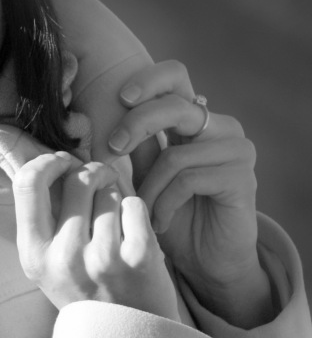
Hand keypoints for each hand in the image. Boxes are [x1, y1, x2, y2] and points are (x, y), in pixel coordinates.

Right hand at [12, 153, 178, 319]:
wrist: (130, 337)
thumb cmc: (89, 291)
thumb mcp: (51, 262)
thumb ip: (45, 216)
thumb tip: (55, 158)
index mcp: (34, 255)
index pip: (28, 182)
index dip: (49, 162)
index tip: (64, 163)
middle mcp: (64, 257)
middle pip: (77, 178)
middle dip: (94, 171)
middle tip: (102, 181)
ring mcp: (103, 259)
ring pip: (110, 190)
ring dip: (117, 195)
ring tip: (118, 220)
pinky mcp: (139, 259)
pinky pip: (136, 204)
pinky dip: (138, 211)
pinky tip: (135, 231)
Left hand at [107, 60, 273, 327]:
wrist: (206, 261)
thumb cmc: (170, 215)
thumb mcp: (145, 175)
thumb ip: (134, 144)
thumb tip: (94, 116)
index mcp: (194, 118)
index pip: (175, 76)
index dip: (148, 80)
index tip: (120, 97)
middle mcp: (220, 127)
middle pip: (175, 106)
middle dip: (136, 125)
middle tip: (111, 148)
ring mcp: (236, 150)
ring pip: (175, 154)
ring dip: (148, 188)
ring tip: (142, 211)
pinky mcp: (242, 177)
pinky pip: (189, 179)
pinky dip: (165, 203)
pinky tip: (161, 223)